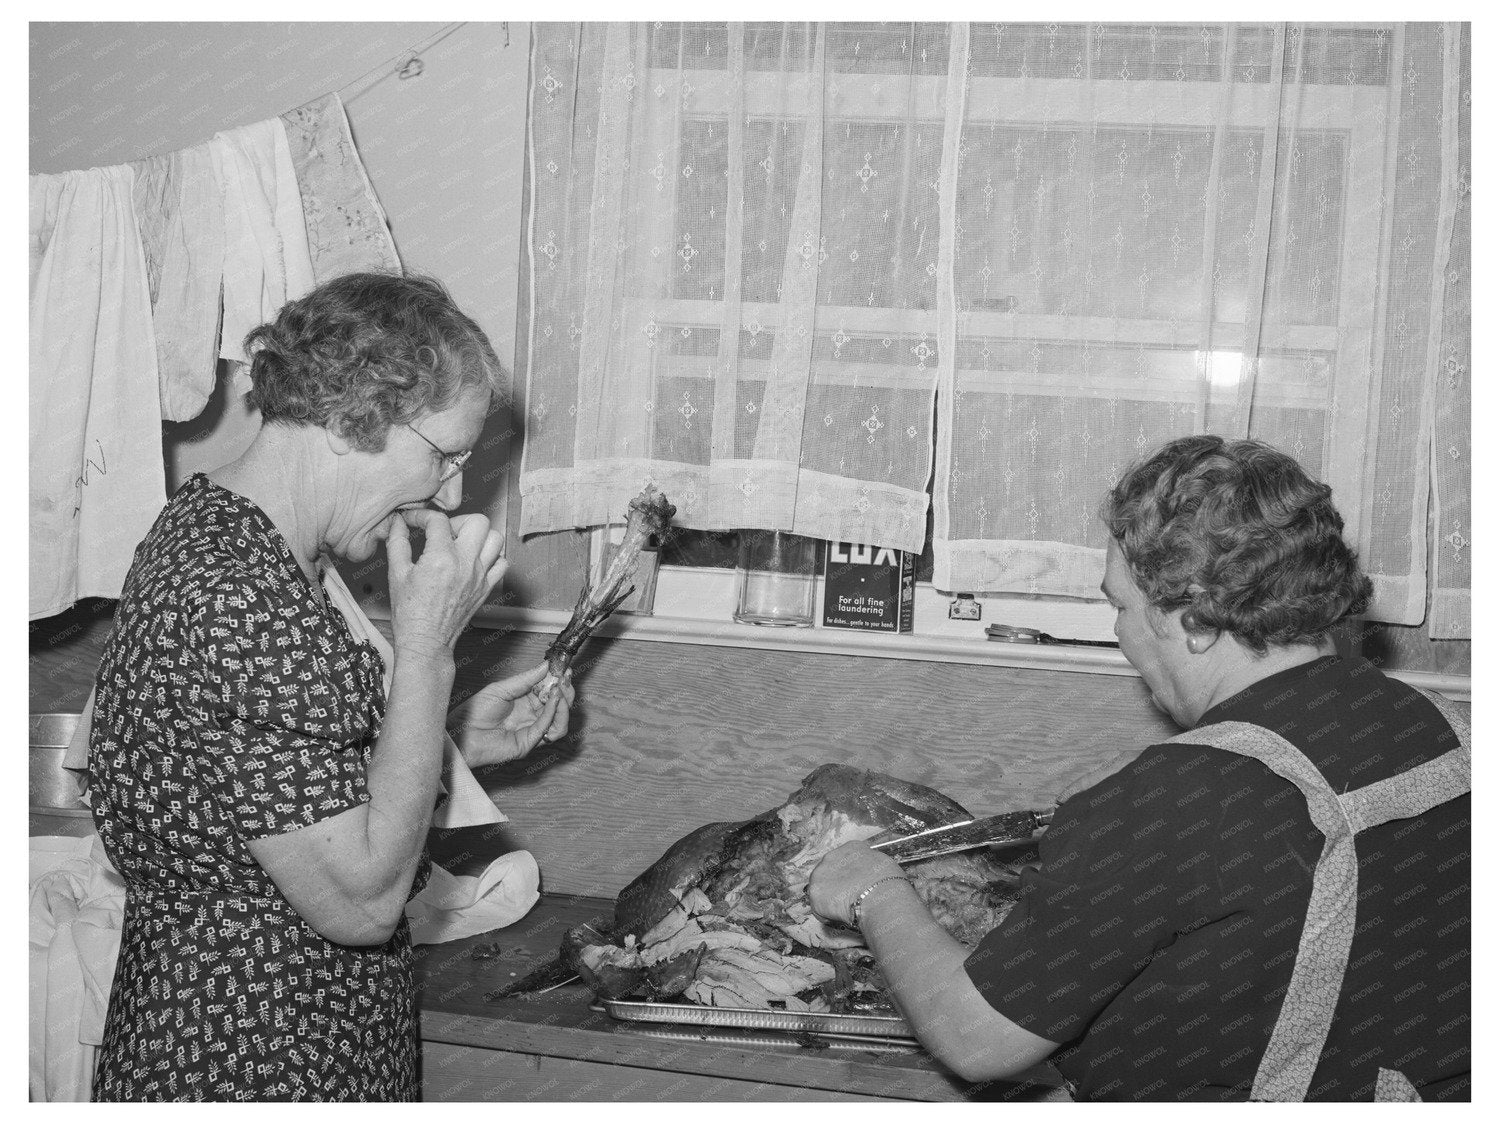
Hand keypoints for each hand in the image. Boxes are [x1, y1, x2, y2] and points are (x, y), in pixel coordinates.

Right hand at [386, 509, 505, 662]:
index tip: (414, 522)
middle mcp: (466, 564)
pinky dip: (491, 556)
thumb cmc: (410, 613)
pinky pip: (501, 562)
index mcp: (441, 558)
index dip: (422, 516)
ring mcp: (480, 575)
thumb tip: (398, 523)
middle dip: (458, 520)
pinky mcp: (486, 587)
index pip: (438, 520)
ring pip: (495, 538)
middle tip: (444, 531)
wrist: (426, 641)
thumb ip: (397, 543)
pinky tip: (474, 560)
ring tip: (460, 543)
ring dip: (478, 535)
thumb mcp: (397, 574)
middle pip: (478, 521)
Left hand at [452, 662, 574, 768]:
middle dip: (566, 691)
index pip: (550, 691)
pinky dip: (553, 713)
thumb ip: (526, 679)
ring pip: (559, 721)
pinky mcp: (529, 742)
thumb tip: (546, 666)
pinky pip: (548, 729)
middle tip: (566, 678)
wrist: (462, 732)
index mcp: (526, 702)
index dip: (558, 681)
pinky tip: (552, 700)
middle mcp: (531, 716)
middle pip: (559, 706)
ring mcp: (532, 730)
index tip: (564, 669)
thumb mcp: (502, 688)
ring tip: (560, 690)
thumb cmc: (475, 711)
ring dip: (563, 705)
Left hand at [807, 840, 904, 926]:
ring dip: (830, 900)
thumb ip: (871, 868)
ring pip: (822, 890)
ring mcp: (821, 873)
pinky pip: (818, 907)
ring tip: (846, 910)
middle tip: (849, 899)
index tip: (855, 884)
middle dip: (836, 886)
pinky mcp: (815, 892)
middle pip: (830, 873)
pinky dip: (827, 915)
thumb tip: (870, 876)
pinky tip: (841, 916)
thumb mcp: (885, 867)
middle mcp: (833, 856)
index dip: (850, 874)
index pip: (846, 859)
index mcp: (851, 848)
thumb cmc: (889, 884)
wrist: (881, 898)